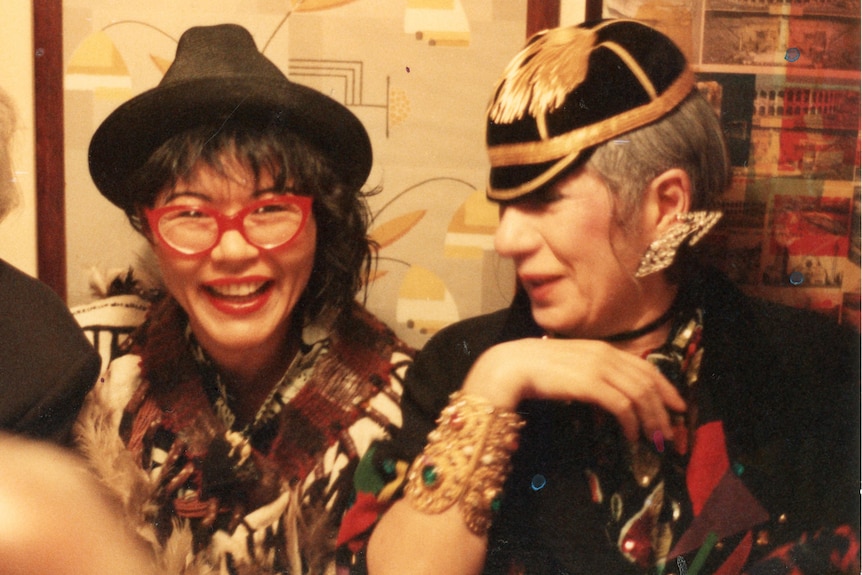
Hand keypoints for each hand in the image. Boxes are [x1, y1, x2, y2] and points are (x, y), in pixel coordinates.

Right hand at [461, 338, 685, 441]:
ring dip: (651, 419)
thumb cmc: (534, 369)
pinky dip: (631, 422)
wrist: (510, 366)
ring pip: (639, 394)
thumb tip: (609, 392)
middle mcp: (605, 354)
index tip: (678, 406)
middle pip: (647, 381)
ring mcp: (598, 368)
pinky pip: (621, 405)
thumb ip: (592, 373)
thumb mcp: (571, 365)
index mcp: (602, 348)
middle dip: (663, 409)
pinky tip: (630, 436)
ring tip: (655, 439)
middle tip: (670, 432)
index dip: (665, 387)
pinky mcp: (590, 384)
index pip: (645, 366)